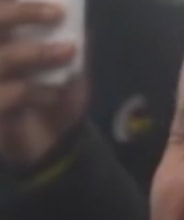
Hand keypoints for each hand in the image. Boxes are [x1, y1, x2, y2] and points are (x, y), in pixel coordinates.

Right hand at [0, 0, 87, 166]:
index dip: (17, 5)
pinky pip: (8, 94)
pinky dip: (33, 91)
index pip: (3, 14)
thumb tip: (81, 22)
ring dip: (36, 52)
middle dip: (21, 13)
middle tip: (56, 14)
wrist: (55, 147)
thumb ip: (75, 49)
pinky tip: (53, 95)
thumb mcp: (72, 75)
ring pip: (1, 57)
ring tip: (68, 52)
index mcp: (6, 46)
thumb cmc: (56, 104)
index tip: (53, 4)